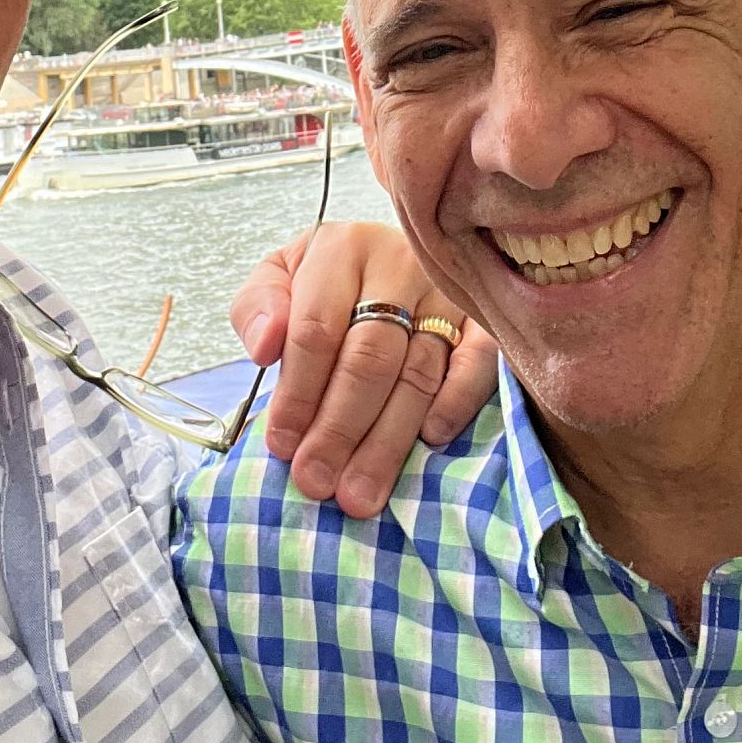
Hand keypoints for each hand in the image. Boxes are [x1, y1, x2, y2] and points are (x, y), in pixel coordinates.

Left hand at [231, 221, 498, 518]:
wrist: (386, 256)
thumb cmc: (327, 280)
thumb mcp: (278, 279)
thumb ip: (258, 308)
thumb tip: (265, 346)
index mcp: (341, 249)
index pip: (317, 329)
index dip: (298, 393)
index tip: (283, 447)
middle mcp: (399, 263)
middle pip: (369, 357)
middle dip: (339, 428)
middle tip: (318, 481)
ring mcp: (446, 289)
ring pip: (418, 370)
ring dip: (387, 438)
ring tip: (360, 492)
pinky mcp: (483, 316)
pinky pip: (479, 360)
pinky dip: (457, 400)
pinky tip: (431, 439)